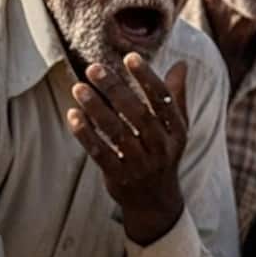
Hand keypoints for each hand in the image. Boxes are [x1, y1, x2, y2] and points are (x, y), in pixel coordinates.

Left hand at [66, 54, 189, 246]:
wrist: (155, 199)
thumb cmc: (163, 153)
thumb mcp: (175, 128)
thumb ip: (175, 96)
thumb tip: (181, 64)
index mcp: (176, 131)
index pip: (163, 100)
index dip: (148, 78)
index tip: (130, 57)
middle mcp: (162, 147)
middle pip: (139, 114)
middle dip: (117, 89)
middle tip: (94, 68)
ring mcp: (141, 163)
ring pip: (117, 132)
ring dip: (97, 108)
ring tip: (79, 88)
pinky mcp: (120, 175)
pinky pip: (101, 152)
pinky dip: (86, 134)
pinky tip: (73, 115)